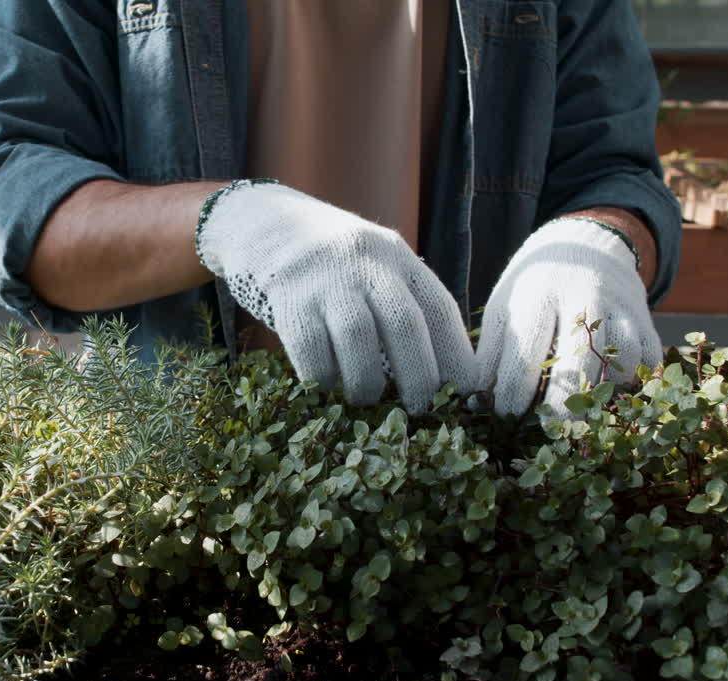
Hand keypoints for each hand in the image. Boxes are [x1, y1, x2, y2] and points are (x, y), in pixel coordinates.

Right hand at [196, 180, 476, 413]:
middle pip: (404, 324)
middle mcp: (365, 263)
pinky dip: (324, 378)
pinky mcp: (288, 299)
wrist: (261, 223)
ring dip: (367, 383)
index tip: (467, 392)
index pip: (438, 307)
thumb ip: (399, 303)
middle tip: (419, 409)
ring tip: (366, 398)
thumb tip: (439, 374)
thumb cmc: (328, 263)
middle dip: (418, 376)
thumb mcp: (370, 264)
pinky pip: (312, 352)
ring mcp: (325, 279)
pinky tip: (326, 384)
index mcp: (395, 256)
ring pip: (358, 340)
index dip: (456, 354)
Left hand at [475, 218, 662, 416]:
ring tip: (584, 405)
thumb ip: (491, 354)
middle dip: (564, 402)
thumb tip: (475, 404)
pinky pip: (649, 359)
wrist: (584, 243)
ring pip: (621, 360)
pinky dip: (634, 380)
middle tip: (551, 429)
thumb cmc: (533, 288)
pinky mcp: (645, 318)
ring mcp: (620, 307)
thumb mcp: (504, 308)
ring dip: (603, 390)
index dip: (514, 392)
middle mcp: (584, 297)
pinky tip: (611, 389)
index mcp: (539, 294)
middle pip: (580, 359)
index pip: (526, 352)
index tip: (506, 416)